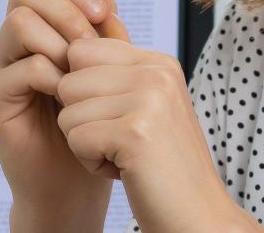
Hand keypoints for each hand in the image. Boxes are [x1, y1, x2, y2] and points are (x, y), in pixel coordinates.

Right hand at [0, 0, 131, 227]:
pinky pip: (24, 66)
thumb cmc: (94, 116)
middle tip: (93, 39)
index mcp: (39, 24)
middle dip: (67, 7)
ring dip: (60, 41)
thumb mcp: (108, 58)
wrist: (79, 177)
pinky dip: (54, 77)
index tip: (103, 11)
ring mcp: (0, 66)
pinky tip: (69, 99)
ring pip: (21, 21)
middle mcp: (13, 40)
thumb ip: (99, 15)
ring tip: (81, 72)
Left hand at [56, 37, 239, 232]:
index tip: (112, 117)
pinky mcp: (136, 132)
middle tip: (120, 142)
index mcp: (158, 62)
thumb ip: (115, 76)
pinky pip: (76, 138)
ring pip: (68, 112)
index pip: (81, 50)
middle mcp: (156, 73)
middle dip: (81, 119)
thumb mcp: (145, 108)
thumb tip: (67, 48)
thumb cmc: (164, 166)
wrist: (195, 215)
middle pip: (69, 81)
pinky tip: (125, 170)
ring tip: (125, 156)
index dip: (81, 90)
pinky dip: (91, 163)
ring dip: (86, 143)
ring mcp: (149, 99)